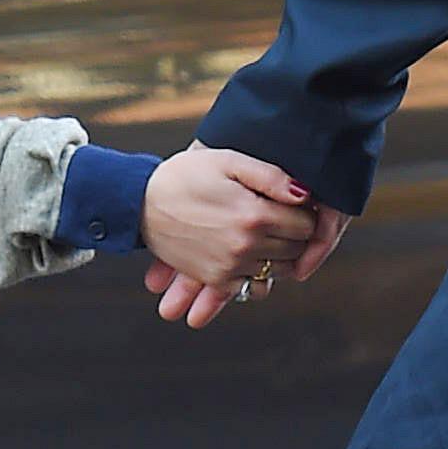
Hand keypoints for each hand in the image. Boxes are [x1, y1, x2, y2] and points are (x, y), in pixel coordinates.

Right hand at [138, 144, 324, 328]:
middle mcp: (246, 246)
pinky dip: (260, 274)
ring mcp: (231, 267)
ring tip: (267, 233)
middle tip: (283, 217)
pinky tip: (251, 253)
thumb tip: (305, 195)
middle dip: (297, 233)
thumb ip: (271, 177)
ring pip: (281, 269)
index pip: (307, 224)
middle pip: (297, 248)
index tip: (294, 204)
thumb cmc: (186, 175)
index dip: (305, 212)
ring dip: (282, 254)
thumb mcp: (228, 161)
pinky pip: (256, 287)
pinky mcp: (217, 280)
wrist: (140, 203)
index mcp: (254, 215)